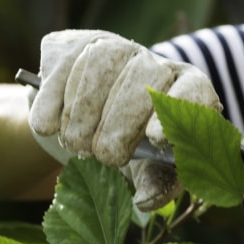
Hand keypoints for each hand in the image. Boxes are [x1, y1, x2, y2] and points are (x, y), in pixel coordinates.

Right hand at [28, 30, 220, 196]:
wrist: (86, 122)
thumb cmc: (132, 147)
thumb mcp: (149, 168)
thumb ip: (156, 183)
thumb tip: (146, 199)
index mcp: (186, 89)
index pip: (194, 88)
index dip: (176, 110)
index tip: (156, 139)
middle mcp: (154, 61)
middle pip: (143, 78)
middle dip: (120, 122)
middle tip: (104, 156)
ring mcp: (115, 46)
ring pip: (101, 64)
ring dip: (83, 113)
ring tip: (76, 144)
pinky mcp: (73, 43)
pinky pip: (63, 64)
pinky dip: (52, 100)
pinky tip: (49, 124)